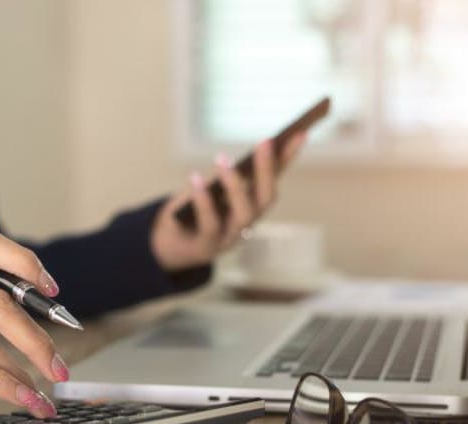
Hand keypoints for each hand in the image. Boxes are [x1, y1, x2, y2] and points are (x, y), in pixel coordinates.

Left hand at [150, 133, 305, 271]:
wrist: (168, 247)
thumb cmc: (192, 210)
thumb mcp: (210, 188)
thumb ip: (227, 174)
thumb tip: (238, 155)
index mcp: (250, 206)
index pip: (275, 179)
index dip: (288, 158)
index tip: (300, 133)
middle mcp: (247, 223)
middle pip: (265, 199)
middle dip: (267, 170)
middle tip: (265, 142)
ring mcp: (229, 237)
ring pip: (243, 215)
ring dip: (235, 185)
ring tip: (222, 159)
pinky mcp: (207, 246)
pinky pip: (209, 224)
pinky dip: (203, 201)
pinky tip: (195, 179)